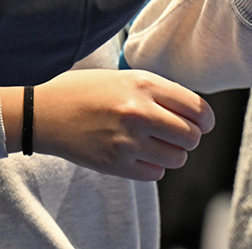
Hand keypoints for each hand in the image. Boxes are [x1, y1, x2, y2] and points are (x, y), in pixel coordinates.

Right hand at [1, 70, 214, 181]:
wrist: (45, 111)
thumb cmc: (87, 90)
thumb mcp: (126, 77)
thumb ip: (160, 91)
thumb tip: (194, 112)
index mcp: (145, 85)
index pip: (198, 109)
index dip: (205, 119)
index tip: (202, 123)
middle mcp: (139, 113)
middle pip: (192, 137)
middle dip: (188, 137)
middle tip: (174, 134)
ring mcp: (127, 141)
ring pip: (177, 158)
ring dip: (171, 153)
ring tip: (153, 144)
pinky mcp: (115, 164)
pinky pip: (155, 174)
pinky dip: (152, 167)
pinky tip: (137, 154)